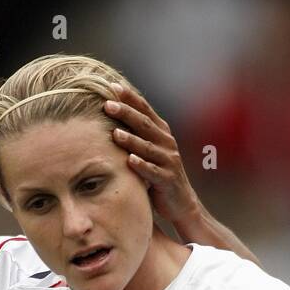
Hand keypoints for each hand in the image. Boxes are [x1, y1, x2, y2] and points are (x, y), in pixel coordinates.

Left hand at [104, 84, 199, 225]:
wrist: (181, 202)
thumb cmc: (159, 174)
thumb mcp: (150, 151)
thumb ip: (137, 134)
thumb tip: (111, 114)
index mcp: (161, 133)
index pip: (144, 110)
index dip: (130, 98)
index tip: (112, 86)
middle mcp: (167, 143)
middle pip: (145, 124)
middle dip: (126, 113)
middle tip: (108, 105)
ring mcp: (169, 161)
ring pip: (147, 147)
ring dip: (131, 140)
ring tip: (114, 133)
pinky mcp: (168, 180)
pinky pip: (153, 172)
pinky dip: (141, 166)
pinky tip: (130, 160)